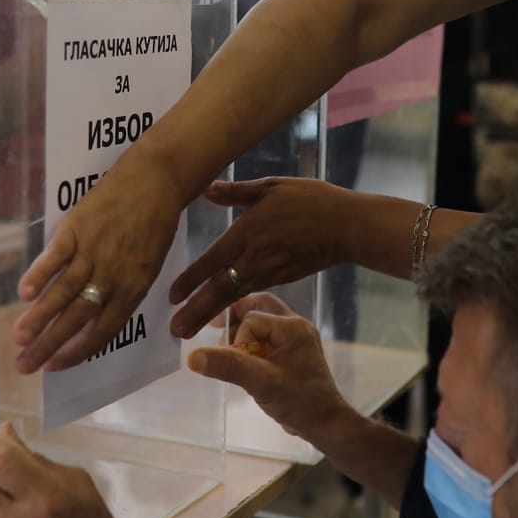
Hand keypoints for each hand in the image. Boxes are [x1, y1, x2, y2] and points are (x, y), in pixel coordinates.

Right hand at [12, 154, 184, 372]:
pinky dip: (39, 275)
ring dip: (38, 318)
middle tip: (25, 366)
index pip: (104, 330)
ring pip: (62, 292)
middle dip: (48, 345)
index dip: (78, 351)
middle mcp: (112, 275)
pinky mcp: (77, 228)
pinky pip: (55, 256)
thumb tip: (93, 316)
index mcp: (133, 288)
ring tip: (18, 339)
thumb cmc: (154, 224)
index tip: (55, 368)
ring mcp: (93, 251)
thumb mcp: (147, 264)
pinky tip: (23, 294)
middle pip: (77, 318)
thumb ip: (122, 290)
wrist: (155, 179)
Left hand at [169, 178, 354, 338]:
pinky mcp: (281, 280)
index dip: (190, 280)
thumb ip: (236, 192)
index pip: (212, 261)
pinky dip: (232, 308)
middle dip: (195, 311)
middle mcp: (255, 258)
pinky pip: (250, 295)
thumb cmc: (311, 201)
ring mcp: (269, 273)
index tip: (171, 297)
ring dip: (209, 314)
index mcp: (249, 233)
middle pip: (219, 290)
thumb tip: (205, 189)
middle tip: (174, 330)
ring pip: (233, 298)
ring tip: (188, 330)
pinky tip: (220, 313)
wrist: (347, 228)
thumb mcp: (271, 187)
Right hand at [188, 293, 352, 441]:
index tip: (232, 360)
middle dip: (236, 315)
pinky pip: (270, 334)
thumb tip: (193, 357)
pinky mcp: (296, 351)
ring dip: (244, 328)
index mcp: (291, 327)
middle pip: (259, 305)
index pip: (251, 318)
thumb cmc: (298, 402)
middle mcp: (297, 326)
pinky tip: (246, 359)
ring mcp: (298, 337)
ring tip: (229, 347)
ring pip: (265, 318)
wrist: (326, 423)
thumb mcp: (260, 383)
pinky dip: (254, 341)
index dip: (236, 338)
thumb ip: (228, 366)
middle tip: (216, 328)